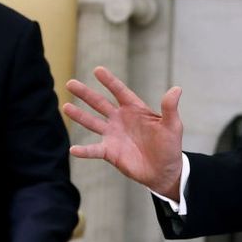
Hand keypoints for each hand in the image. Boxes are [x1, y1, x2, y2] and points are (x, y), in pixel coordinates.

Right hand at [64, 66, 183, 200]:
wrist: (165, 171)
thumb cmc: (170, 146)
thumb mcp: (172, 126)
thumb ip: (170, 108)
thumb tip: (176, 89)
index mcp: (135, 109)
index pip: (120, 91)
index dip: (109, 81)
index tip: (97, 70)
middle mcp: (120, 119)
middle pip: (100, 103)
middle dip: (85, 94)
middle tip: (70, 83)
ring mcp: (113, 135)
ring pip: (92, 123)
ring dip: (79, 115)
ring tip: (65, 106)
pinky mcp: (110, 152)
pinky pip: (94, 150)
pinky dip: (84, 150)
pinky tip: (73, 149)